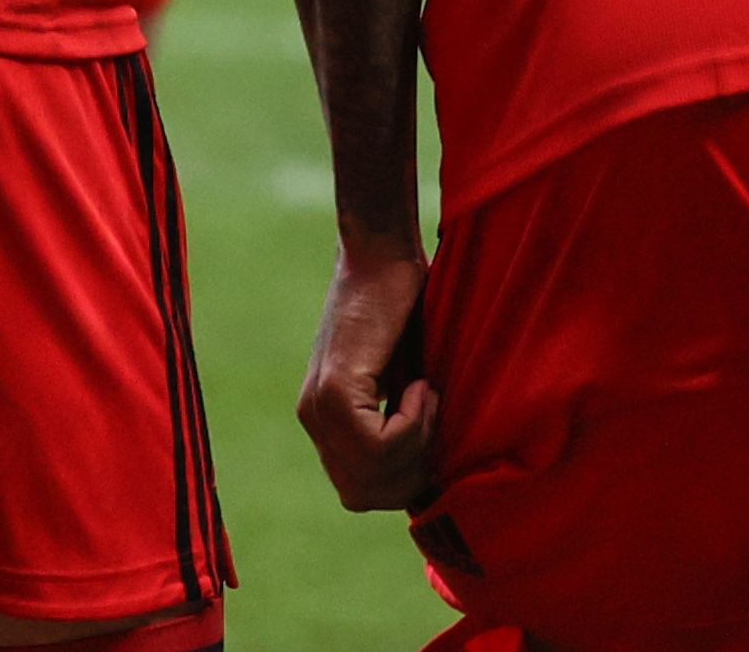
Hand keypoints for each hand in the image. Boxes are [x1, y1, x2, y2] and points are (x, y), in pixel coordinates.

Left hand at [295, 240, 437, 511]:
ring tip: (427, 393)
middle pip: (363, 495)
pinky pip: (378, 444)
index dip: (406, 477)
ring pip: (371, 475)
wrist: (381, 253)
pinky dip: (412, 423)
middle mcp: (314, 420)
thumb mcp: (404, 378)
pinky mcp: (336, 389)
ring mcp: (320, 407)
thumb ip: (401, 422)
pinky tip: (421, 384)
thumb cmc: (404, 305)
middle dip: (412, 471)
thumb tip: (431, 475)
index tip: (432, 429)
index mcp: (327, 423)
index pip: (360, 492)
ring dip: (416, 444)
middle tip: (434, 415)